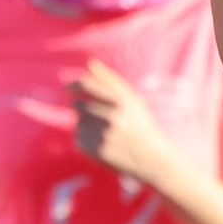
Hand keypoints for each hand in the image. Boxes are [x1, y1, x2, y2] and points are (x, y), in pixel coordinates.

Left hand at [68, 60, 174, 185]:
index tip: (70, 87)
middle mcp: (113, 115)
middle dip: (82, 109)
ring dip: (87, 126)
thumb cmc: (141, 125)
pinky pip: (79, 139)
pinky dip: (87, 141)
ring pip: (79, 123)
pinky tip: (105, 147)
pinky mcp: (96, 150)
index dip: (75, 85)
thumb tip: (90, 63)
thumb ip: (111, 80)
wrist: (152, 160)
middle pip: (78, 105)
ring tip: (108, 136)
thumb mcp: (133, 99)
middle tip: (99, 119)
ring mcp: (103, 134)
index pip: (87, 85)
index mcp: (123, 100)